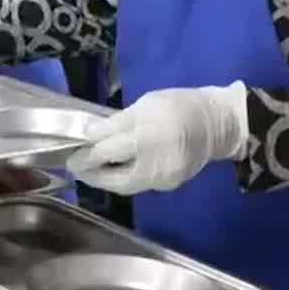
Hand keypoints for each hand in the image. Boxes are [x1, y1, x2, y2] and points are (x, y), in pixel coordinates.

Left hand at [66, 84, 251, 194]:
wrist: (217, 123)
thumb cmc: (178, 106)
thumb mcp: (145, 104)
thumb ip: (116, 123)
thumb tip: (90, 134)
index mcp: (148, 137)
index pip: (108, 152)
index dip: (86, 154)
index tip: (71, 153)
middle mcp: (156, 164)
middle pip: (115, 179)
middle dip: (92, 175)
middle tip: (75, 167)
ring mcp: (164, 178)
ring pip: (126, 185)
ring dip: (105, 179)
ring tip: (91, 169)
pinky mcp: (169, 184)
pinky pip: (140, 184)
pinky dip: (123, 178)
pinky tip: (114, 170)